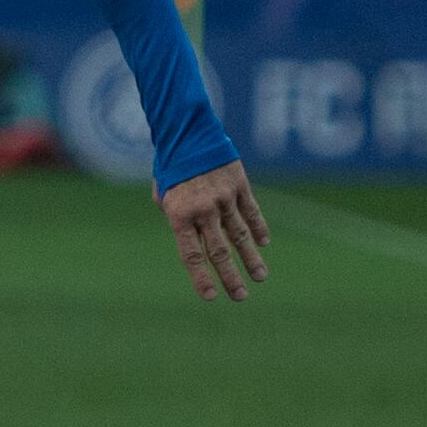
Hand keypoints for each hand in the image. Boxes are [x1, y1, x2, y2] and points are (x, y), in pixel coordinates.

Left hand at [160, 162, 270, 301]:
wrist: (188, 130)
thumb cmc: (171, 164)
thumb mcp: (163, 192)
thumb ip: (176, 216)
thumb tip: (190, 236)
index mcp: (180, 215)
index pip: (192, 255)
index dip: (201, 278)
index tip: (211, 297)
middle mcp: (203, 210)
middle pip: (219, 251)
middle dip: (230, 277)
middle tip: (240, 297)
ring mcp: (224, 198)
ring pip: (240, 236)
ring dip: (251, 259)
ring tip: (260, 277)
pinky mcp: (239, 185)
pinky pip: (251, 212)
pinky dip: (258, 228)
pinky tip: (263, 244)